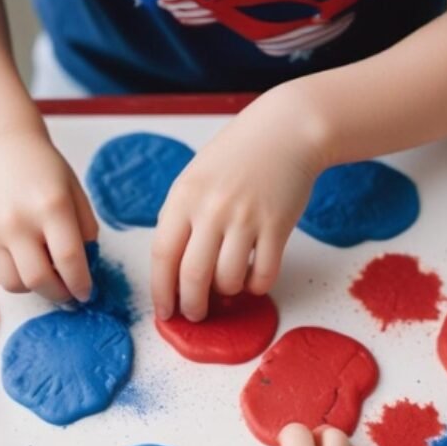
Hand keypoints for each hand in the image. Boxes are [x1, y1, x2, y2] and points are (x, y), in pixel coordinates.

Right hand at [0, 131, 97, 302]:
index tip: (86, 293)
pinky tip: (21, 263)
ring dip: (34, 288)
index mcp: (50, 206)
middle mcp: (17, 221)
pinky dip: (11, 278)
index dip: (81, 284)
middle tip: (68, 292)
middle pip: (39, 280)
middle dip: (59, 294)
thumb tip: (85, 268)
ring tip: (44, 273)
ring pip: (14, 284)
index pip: (69, 259)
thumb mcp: (75, 192)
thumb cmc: (43, 170)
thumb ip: (85, 230)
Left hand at [151, 88, 326, 320]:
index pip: (162, 255)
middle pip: (193, 276)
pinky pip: (264, 273)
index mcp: (184, 197)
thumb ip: (180, 217)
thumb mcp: (195, 178)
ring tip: (229, 286)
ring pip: (228, 279)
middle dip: (192, 305)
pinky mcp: (277, 225)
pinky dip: (257, 286)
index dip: (161, 291)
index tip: (164, 311)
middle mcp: (212, 209)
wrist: (285, 131)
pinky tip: (253, 279)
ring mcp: (246, 218)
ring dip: (227, 293)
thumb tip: (172, 267)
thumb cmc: (237, 156)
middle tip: (196, 314)